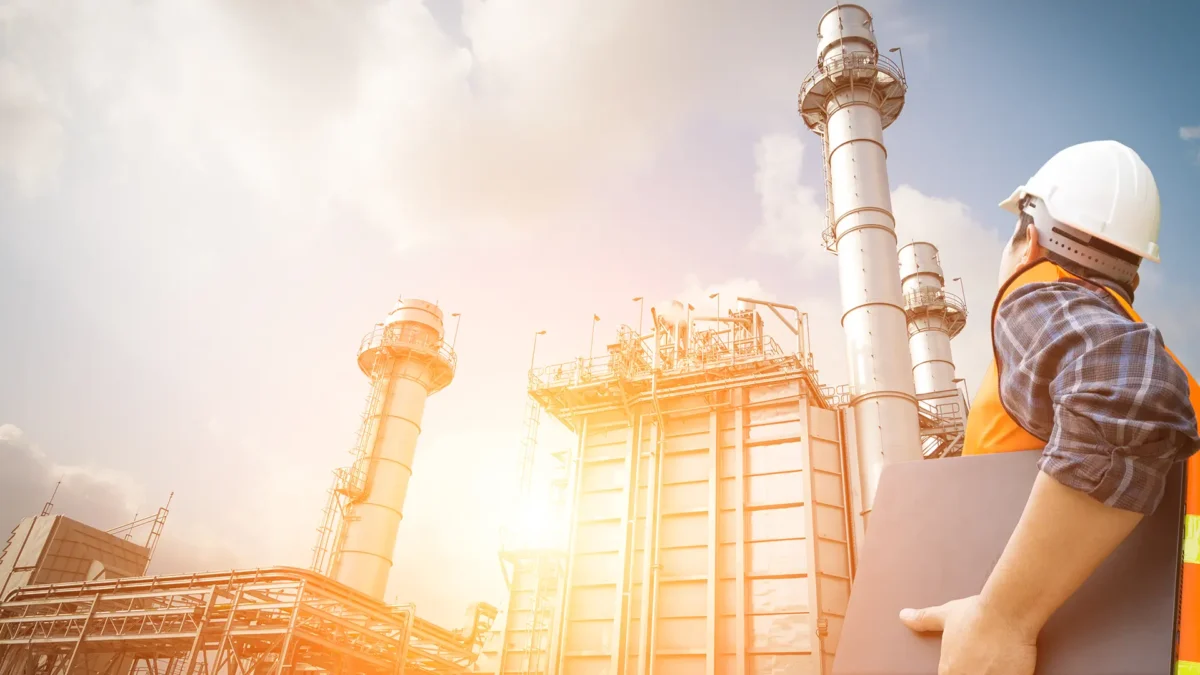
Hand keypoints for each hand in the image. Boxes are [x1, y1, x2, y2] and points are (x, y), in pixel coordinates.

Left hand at [900, 595, 1036, 674]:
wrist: (1007, 613)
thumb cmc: (977, 613)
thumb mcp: (945, 615)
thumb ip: (924, 620)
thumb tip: (904, 615)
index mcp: (948, 671)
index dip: (961, 670)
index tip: (972, 663)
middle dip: (978, 671)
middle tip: (986, 661)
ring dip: (992, 673)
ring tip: (996, 662)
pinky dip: (1009, 674)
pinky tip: (1010, 666)